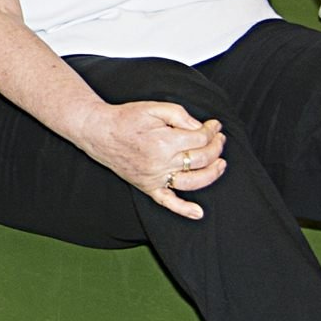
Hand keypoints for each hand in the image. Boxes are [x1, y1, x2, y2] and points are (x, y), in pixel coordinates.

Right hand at [89, 99, 226, 218]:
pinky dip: (183, 209)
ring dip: (212, 173)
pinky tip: (198, 213)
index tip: (215, 125)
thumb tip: (200, 128)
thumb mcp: (154, 107)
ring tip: (221, 163)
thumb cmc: (125, 118)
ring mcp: (154, 178)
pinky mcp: (147, 186)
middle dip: (216, 147)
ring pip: (193, 182)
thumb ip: (180, 114)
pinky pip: (167, 202)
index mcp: (164, 142)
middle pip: (201, 159)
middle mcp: (161, 163)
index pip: (200, 138)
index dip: (212, 130)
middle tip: (219, 137)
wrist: (98, 132)